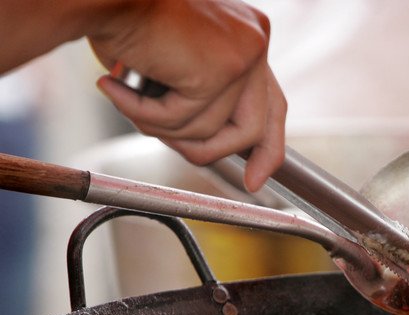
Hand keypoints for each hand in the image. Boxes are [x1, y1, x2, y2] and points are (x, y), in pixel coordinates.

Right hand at [89, 0, 285, 190]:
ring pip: (211, 132)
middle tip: (178, 153)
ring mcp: (241, 56)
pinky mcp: (219, 70)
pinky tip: (117, 87)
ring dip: (161, 127)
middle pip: (254, 127)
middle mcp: (253, 43)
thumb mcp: (175, 66)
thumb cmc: (123, 22)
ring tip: (128, 97)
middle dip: (216, 153)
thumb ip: (201, 98)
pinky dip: (143, 114)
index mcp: (247, 39)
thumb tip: (208, 144)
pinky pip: (183, 122)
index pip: (271, 103)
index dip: (266, 147)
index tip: (255, 180)